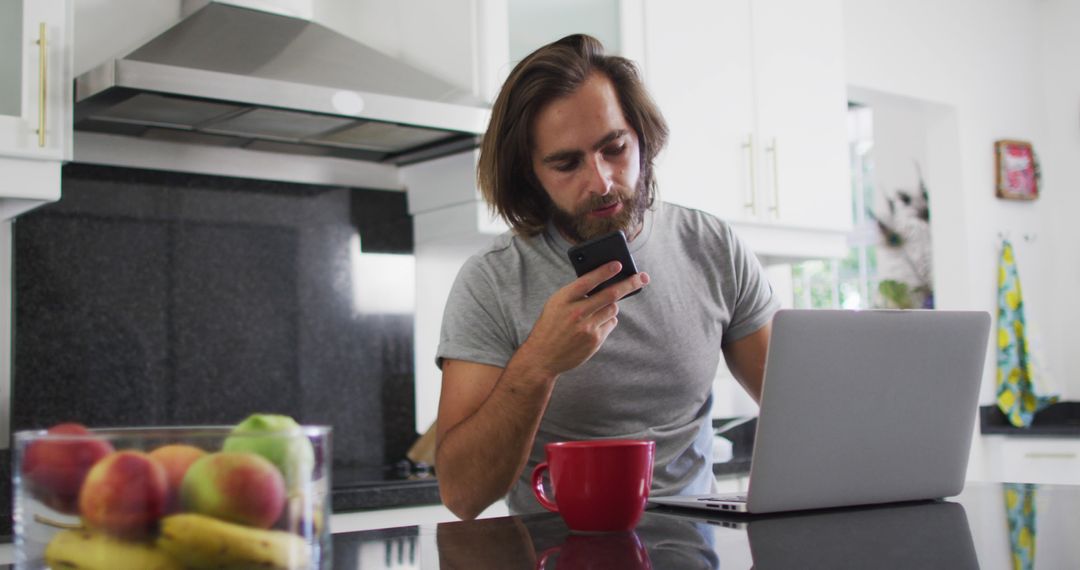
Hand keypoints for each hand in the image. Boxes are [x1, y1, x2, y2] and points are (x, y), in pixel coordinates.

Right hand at [519, 262, 648, 376]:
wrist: (542, 356)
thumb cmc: (551, 325)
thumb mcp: (556, 304)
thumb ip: (576, 293)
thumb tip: (603, 281)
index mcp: (563, 299)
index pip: (587, 281)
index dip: (604, 271)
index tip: (618, 264)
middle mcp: (576, 312)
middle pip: (610, 294)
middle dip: (629, 284)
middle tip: (643, 277)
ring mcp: (587, 328)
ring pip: (613, 308)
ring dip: (611, 305)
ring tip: (599, 308)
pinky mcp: (595, 340)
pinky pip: (611, 323)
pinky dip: (607, 320)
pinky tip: (594, 324)